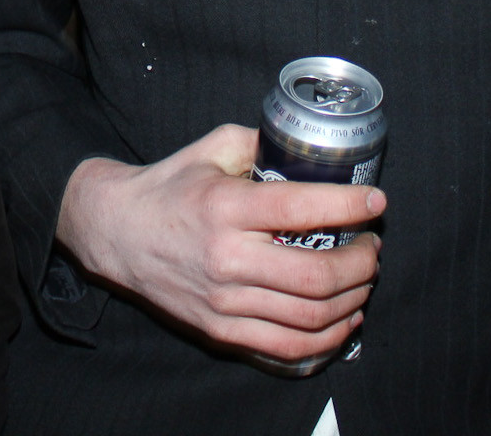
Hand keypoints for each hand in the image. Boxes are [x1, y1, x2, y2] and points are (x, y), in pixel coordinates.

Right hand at [56, 123, 385, 362]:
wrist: (115, 232)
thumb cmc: (167, 187)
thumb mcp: (210, 148)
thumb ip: (259, 143)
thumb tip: (309, 144)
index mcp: (225, 207)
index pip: (302, 209)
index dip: (350, 205)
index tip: (375, 201)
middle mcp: (226, 258)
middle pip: (316, 276)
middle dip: (361, 263)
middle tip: (372, 246)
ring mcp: (223, 301)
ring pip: (309, 316)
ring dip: (352, 300)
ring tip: (363, 279)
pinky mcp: (219, 330)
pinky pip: (287, 347)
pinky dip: (327, 339)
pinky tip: (343, 319)